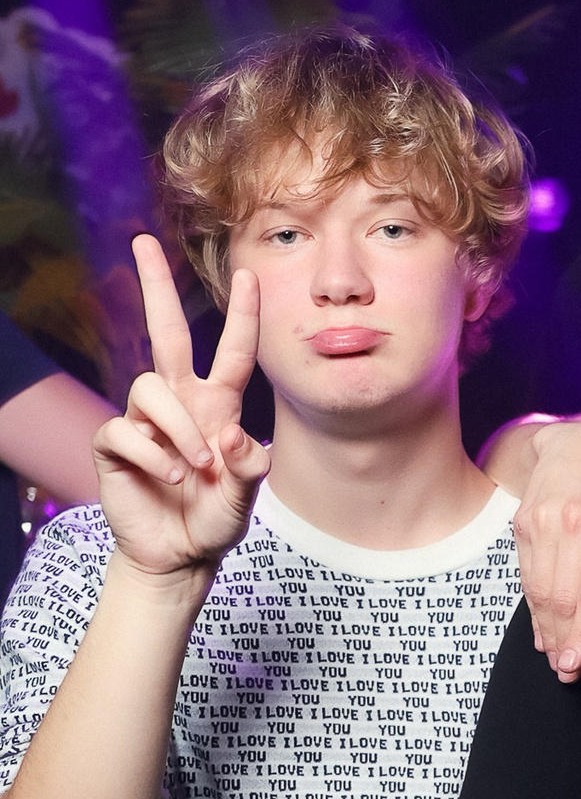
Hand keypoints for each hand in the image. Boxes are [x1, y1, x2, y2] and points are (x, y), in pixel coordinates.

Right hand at [95, 238, 269, 579]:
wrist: (179, 556)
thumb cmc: (213, 519)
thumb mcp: (244, 496)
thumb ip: (249, 467)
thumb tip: (230, 435)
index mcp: (217, 407)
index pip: (232, 352)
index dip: (242, 316)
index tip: (248, 274)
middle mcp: (180, 403)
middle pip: (164, 332)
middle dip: (155, 286)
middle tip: (143, 242)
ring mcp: (144, 421)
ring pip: (150, 388)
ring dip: (178, 428)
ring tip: (194, 468)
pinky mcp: (114, 444)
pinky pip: (126, 430)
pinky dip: (152, 454)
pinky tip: (168, 477)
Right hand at [511, 421, 580, 680]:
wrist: (577, 446)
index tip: (575, 662)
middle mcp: (575, 524)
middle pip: (564, 598)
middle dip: (563, 641)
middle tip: (566, 671)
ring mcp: (545, 523)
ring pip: (541, 591)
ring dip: (546, 629)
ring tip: (555, 655)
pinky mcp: (523, 525)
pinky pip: (526, 578)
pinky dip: (533, 608)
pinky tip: (542, 628)